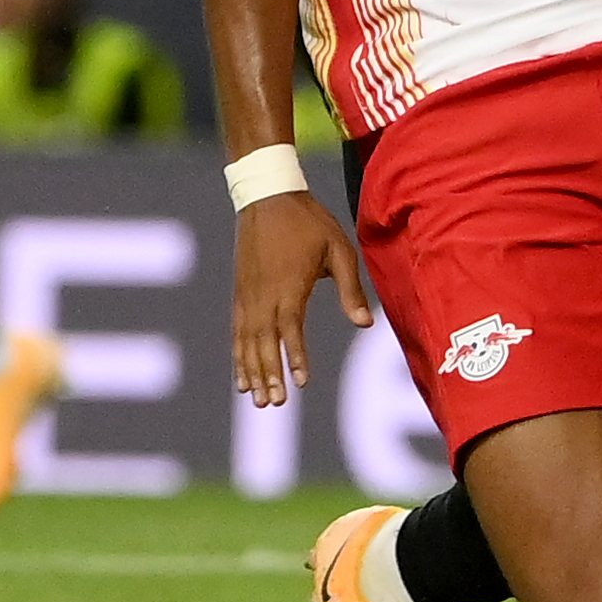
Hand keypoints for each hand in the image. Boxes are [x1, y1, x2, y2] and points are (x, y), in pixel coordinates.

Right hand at [232, 189, 370, 406]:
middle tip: (275, 404)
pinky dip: (238, 356)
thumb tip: (365, 323)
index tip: (300, 382)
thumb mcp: (338, 250)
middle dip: (269, 375)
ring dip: (252, 371)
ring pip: (246, 342)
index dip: (294, 357)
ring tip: (257, 400)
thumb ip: (350, 289)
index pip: (290, 329)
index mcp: (290, 286)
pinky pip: (237, 331)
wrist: (267, 198)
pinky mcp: (239, 293)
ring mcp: (247, 295)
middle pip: (264, 343)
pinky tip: (241, 376)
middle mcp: (264, 295)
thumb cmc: (309, 223)